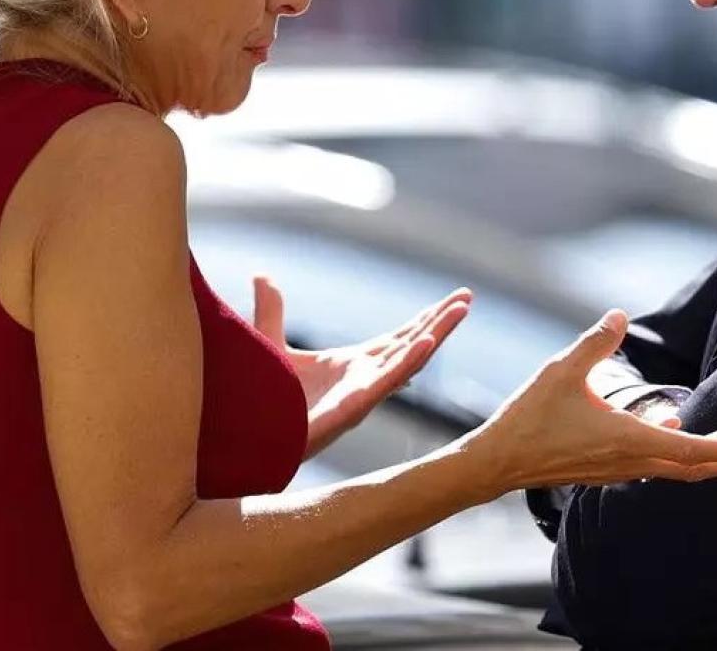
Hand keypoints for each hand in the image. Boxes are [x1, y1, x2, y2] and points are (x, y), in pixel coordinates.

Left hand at [252, 276, 470, 458]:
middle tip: (467, 297)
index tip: (452, 301)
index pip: (398, 339)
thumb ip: (272, 311)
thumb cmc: (263, 403)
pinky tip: (428, 342)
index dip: (425, 319)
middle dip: (440, 321)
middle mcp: (365, 380)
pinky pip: (386, 384)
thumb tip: (262, 275)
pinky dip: (408, 362)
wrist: (248, 440)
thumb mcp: (270, 343)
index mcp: (353, 366)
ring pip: (408, 360)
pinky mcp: (350, 410)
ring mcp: (362, 395)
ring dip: (436, 334)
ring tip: (461, 310)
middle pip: (412, 345)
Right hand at [465, 310, 716, 490]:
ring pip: (672, 469)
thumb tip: (619, 315)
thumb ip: (594, 343)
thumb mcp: (560, 371)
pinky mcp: (603, 470)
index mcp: (626, 439)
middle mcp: (628, 461)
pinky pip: (650, 465)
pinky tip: (671, 433)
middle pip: (690, 468)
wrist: (497, 462)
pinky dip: (673, 455)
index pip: (690, 451)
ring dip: (703, 460)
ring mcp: (615, 470)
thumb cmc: (528, 418)